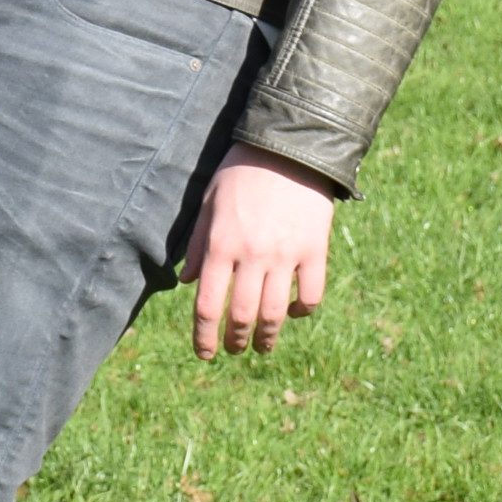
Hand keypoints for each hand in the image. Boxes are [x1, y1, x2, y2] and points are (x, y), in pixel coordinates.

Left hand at [185, 147, 337, 356]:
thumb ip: (198, 244)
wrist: (289, 147)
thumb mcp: (209, 203)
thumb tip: (187, 283)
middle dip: (235, 341)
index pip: (207, 306)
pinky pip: (311, 294)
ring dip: (267, 337)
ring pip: (275, 313)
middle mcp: (251, 256)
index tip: (204, 353)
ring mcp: (285, 255)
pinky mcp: (314, 250)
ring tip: (262, 345)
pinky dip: (302, 310)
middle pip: (241, 317)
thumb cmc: (242, 172)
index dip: (204, 337)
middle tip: (234, 349)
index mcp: (221, 245)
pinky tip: (295, 312)